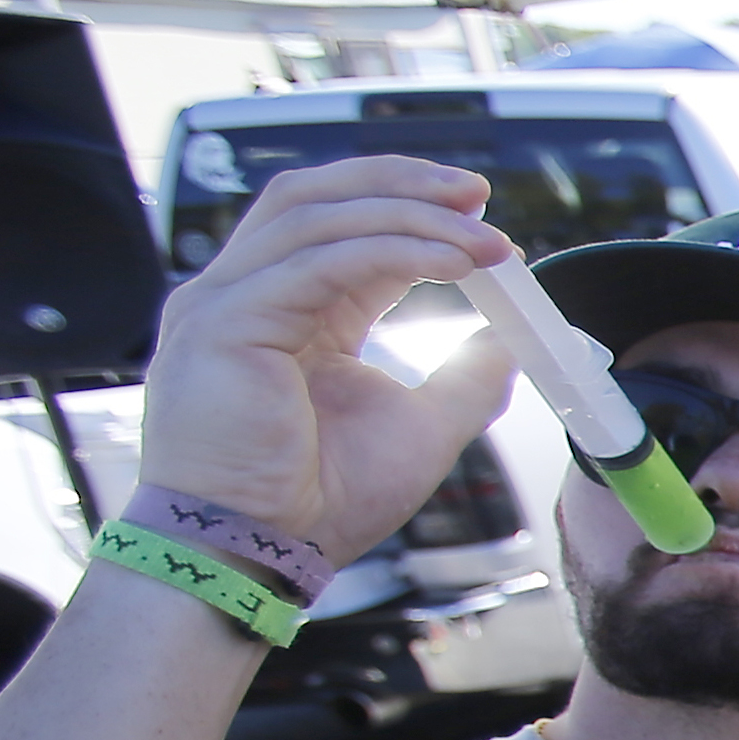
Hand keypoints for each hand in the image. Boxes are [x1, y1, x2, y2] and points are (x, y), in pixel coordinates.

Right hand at [134, 156, 522, 561]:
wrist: (258, 555)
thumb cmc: (321, 502)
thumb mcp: (420, 429)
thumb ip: (464, 377)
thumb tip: (515, 337)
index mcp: (285, 312)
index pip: (341, 229)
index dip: (411, 210)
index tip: (482, 215)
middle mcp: (246, 295)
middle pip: (316, 198)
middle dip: (400, 184)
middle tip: (477, 193)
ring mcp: (223, 302)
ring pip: (316, 217)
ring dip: (408, 215)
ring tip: (481, 235)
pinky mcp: (224, 322)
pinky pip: (317, 262)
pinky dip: (391, 251)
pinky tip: (451, 264)